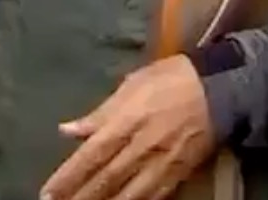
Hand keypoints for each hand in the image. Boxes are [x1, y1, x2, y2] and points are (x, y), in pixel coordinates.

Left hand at [40, 56, 216, 199]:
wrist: (219, 89)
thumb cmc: (169, 79)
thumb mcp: (130, 86)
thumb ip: (99, 113)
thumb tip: (68, 129)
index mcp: (124, 123)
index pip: (89, 156)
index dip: (67, 177)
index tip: (48, 193)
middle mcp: (140, 148)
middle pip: (105, 180)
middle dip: (79, 197)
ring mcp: (160, 164)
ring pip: (128, 195)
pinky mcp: (178, 173)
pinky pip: (153, 196)